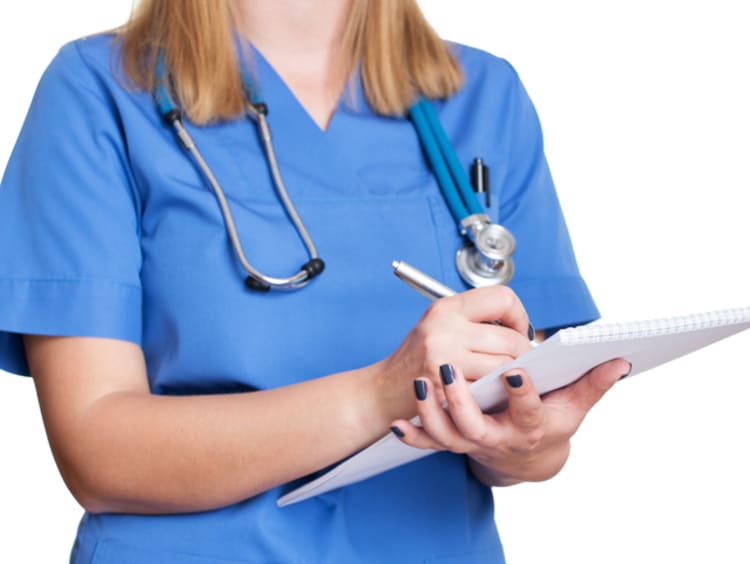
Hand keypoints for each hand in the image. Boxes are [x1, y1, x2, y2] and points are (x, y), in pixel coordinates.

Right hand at [374, 286, 533, 422]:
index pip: (502, 298)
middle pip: (510, 339)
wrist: (383, 391)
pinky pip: (490, 390)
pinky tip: (488, 392)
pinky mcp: (447, 389)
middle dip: (522, 353)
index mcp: (446, 309)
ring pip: (505, 366)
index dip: (518, 315)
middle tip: (518, 361)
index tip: (517, 330)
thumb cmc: (416, 360)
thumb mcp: (439, 326)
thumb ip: (474, 321)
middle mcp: (445, 329)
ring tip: (502, 377)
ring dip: (510, 375)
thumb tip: (520, 325)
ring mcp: (445, 359)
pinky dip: (496, 393)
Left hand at [390, 358, 630, 484]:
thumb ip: (591, 384)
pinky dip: (414, 436)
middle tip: (448, 370)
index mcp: (529, 427)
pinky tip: (399, 423)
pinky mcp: (456, 442)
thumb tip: (619, 361)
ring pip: (448, 435)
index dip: (523, 395)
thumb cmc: (549, 426)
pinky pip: (431, 444)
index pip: (527, 412)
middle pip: (476, 427)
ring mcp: (474, 442)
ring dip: (431, 413)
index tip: (517, 370)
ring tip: (421, 382)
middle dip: (461, 401)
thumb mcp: (573, 409)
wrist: (527, 458)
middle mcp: (498, 438)